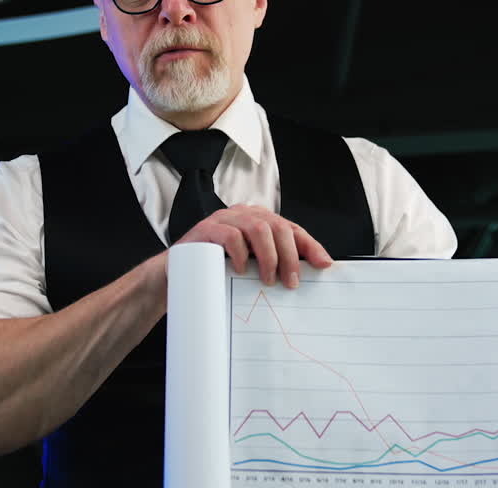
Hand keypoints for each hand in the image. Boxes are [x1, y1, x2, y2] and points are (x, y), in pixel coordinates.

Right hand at [172, 205, 331, 287]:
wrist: (174, 277)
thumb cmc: (214, 272)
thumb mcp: (248, 268)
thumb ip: (269, 265)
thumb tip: (301, 278)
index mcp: (257, 221)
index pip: (291, 228)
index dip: (310, 245)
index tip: (324, 264)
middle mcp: (243, 215)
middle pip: (278, 226)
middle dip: (290, 255)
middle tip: (291, 282)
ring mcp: (223, 219)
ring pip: (258, 227)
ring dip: (269, 256)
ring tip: (269, 279)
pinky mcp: (205, 229)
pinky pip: (230, 234)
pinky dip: (241, 253)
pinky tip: (242, 270)